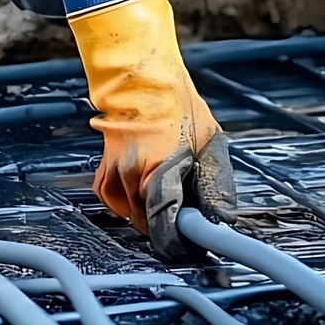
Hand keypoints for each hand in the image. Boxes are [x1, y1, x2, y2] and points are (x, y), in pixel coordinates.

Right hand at [69, 0, 235, 255]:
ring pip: (135, 216)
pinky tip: (147, 191)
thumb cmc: (175, 104)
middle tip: (192, 215)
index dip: (183, 240)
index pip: (166, 227)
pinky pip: (117, 202)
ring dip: (154, 214)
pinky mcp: (104, 173)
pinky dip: (132, 204)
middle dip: (172, 225)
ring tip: (173, 194)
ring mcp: (114, 176)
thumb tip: (221, 218)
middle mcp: (130, 178)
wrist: (142, 79)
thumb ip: (215, 184)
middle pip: (150, 225)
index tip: (196, 244)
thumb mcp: (209, 141)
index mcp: (157, 172)